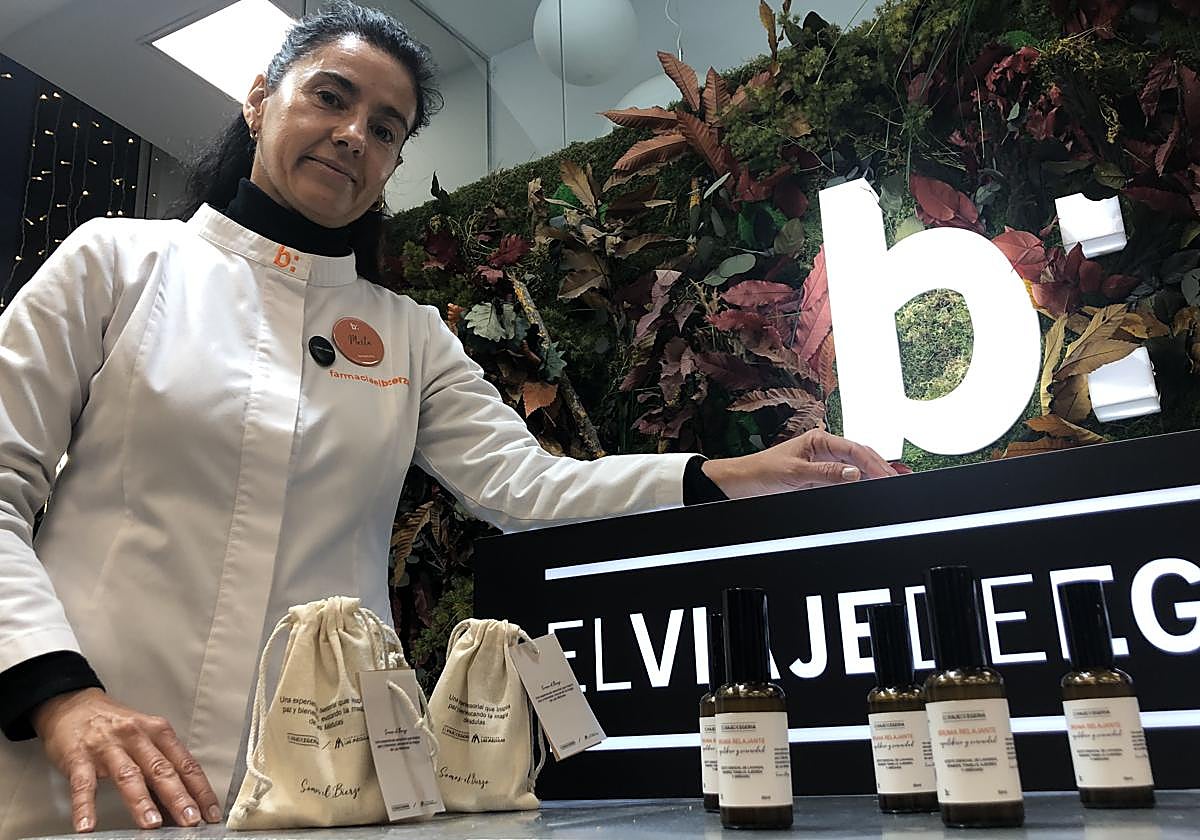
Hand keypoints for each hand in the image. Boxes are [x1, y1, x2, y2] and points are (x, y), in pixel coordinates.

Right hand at [32, 688, 221, 832]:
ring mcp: (108, 747)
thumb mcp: (144, 737)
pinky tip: (88, 825)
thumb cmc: (114, 725)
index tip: (211, 812)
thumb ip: (161, 766)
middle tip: (191, 820)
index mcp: (158, 732)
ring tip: (152, 825)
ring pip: (129, 776)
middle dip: (179, 797)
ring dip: (142, 802)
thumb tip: (179, 803)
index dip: (200, 789)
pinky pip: (83, 784)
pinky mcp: (79, 757)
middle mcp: (137, 737)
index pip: (186, 763)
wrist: (73, 705)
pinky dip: (86, 806)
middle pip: (162, 770)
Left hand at [701, 428, 895, 498]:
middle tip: (900, 482)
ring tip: (893, 484)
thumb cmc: (760, 472)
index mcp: (818, 439)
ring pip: (855, 469)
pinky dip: (859, 485)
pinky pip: (844, 480)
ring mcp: (822, 464)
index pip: (855, 450)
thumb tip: (854, 474)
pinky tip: (870, 489)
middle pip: (860, 457)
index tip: (888, 476)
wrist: (739, 485)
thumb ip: (825, 473)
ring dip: (872, 476)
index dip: (875, 464)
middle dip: (881, 468)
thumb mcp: (794, 474)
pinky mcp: (818, 479)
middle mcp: (823, 449)